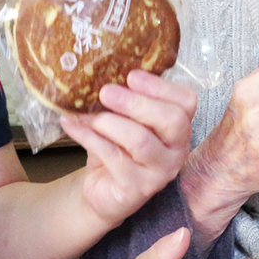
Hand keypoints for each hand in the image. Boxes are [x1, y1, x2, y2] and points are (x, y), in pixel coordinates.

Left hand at [60, 70, 197, 227]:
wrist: (102, 189)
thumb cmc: (117, 147)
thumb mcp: (124, 119)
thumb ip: (124, 98)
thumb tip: (102, 70)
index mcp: (179, 126)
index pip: (186, 101)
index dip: (160, 86)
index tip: (131, 76)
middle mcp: (178, 149)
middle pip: (171, 120)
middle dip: (136, 103)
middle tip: (106, 92)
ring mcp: (160, 172)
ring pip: (141, 141)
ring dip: (109, 122)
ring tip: (86, 114)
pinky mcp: (138, 188)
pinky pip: (113, 157)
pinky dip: (89, 137)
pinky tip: (71, 125)